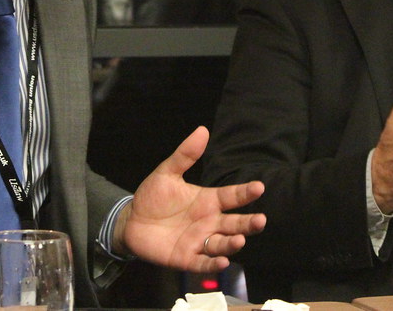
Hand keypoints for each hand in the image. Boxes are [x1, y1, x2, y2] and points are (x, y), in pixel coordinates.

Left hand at [115, 126, 265, 272]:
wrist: (132, 221)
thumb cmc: (153, 197)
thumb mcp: (167, 172)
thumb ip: (185, 155)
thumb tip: (202, 130)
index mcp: (208, 201)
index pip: (232, 196)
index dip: (246, 192)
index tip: (259, 187)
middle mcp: (209, 222)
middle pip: (234, 223)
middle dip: (248, 223)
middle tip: (260, 220)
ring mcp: (200, 241)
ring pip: (222, 244)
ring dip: (232, 243)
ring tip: (239, 239)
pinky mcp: (187, 258)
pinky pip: (203, 263)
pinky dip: (213, 264)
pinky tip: (222, 261)